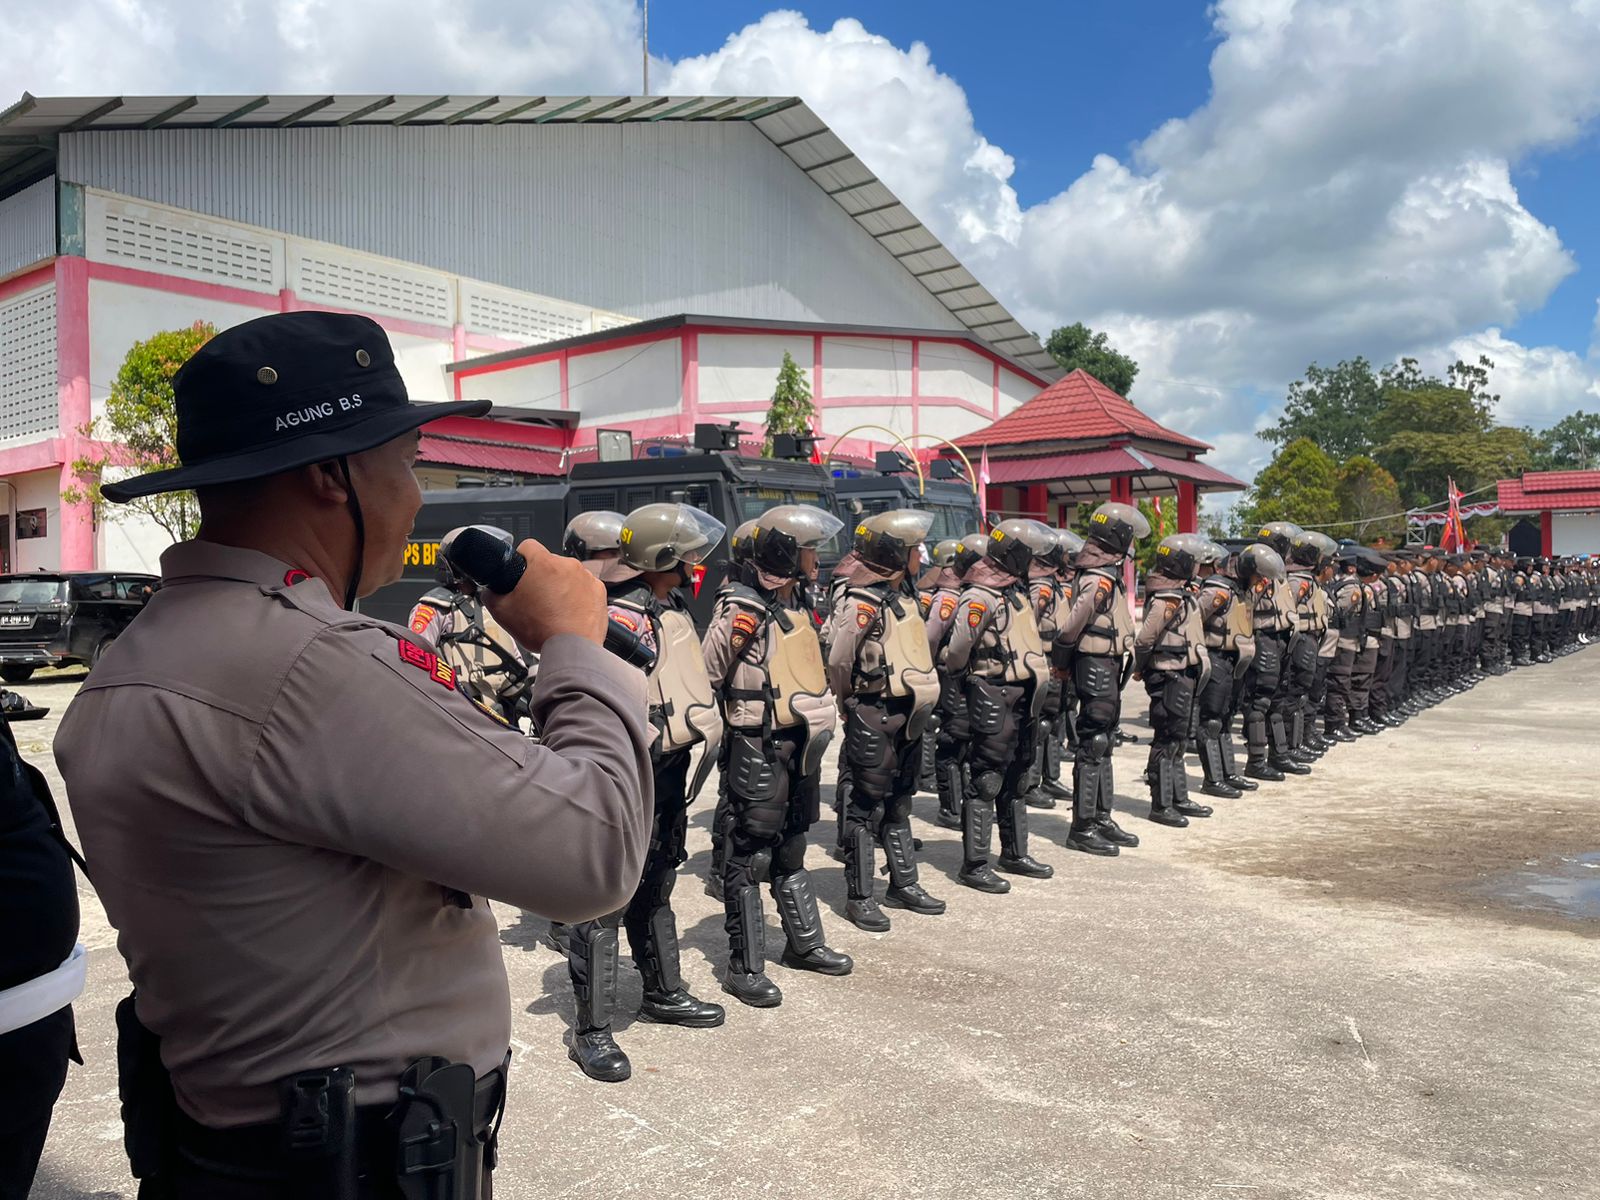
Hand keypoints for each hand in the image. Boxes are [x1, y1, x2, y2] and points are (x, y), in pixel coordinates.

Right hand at [483, 540, 606, 651]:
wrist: (572, 648)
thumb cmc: (542, 630)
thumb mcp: (502, 612)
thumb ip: (491, 595)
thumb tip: (489, 590)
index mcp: (544, 564)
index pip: (528, 546)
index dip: (521, 558)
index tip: (521, 570)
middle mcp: (568, 566)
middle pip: (549, 563)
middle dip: (542, 577)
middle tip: (535, 598)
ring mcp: (586, 577)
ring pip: (568, 575)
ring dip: (561, 586)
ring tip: (554, 609)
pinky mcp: (599, 591)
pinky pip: (584, 588)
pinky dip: (578, 597)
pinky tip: (569, 612)